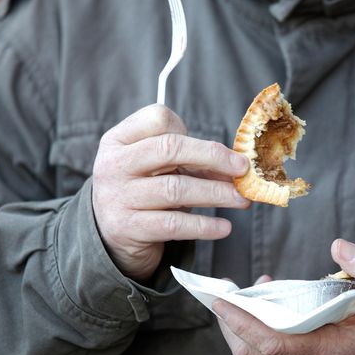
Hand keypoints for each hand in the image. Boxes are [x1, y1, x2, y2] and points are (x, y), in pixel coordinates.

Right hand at [92, 104, 249, 280]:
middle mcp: (114, 164)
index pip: (157, 118)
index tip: (217, 148)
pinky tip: (224, 227)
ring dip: (216, 193)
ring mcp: (118, 197)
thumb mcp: (158, 167)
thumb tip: (237, 165)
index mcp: (119, 139)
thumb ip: (190, 160)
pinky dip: (204, 226)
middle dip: (213, 157)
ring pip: (176, 189)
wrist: (111, 236)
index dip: (189, 129)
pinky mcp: (128, 228)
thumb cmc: (144, 191)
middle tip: (243, 168)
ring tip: (241, 199)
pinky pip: (174, 224)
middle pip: (170, 149)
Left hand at [213, 239, 354, 354]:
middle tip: (225, 292)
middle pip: (251, 353)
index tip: (222, 299)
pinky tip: (269, 314)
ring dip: (245, 328)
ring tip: (252, 296)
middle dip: (230, 323)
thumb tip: (339, 246)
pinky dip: (259, 338)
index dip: (240, 321)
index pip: (269, 343)